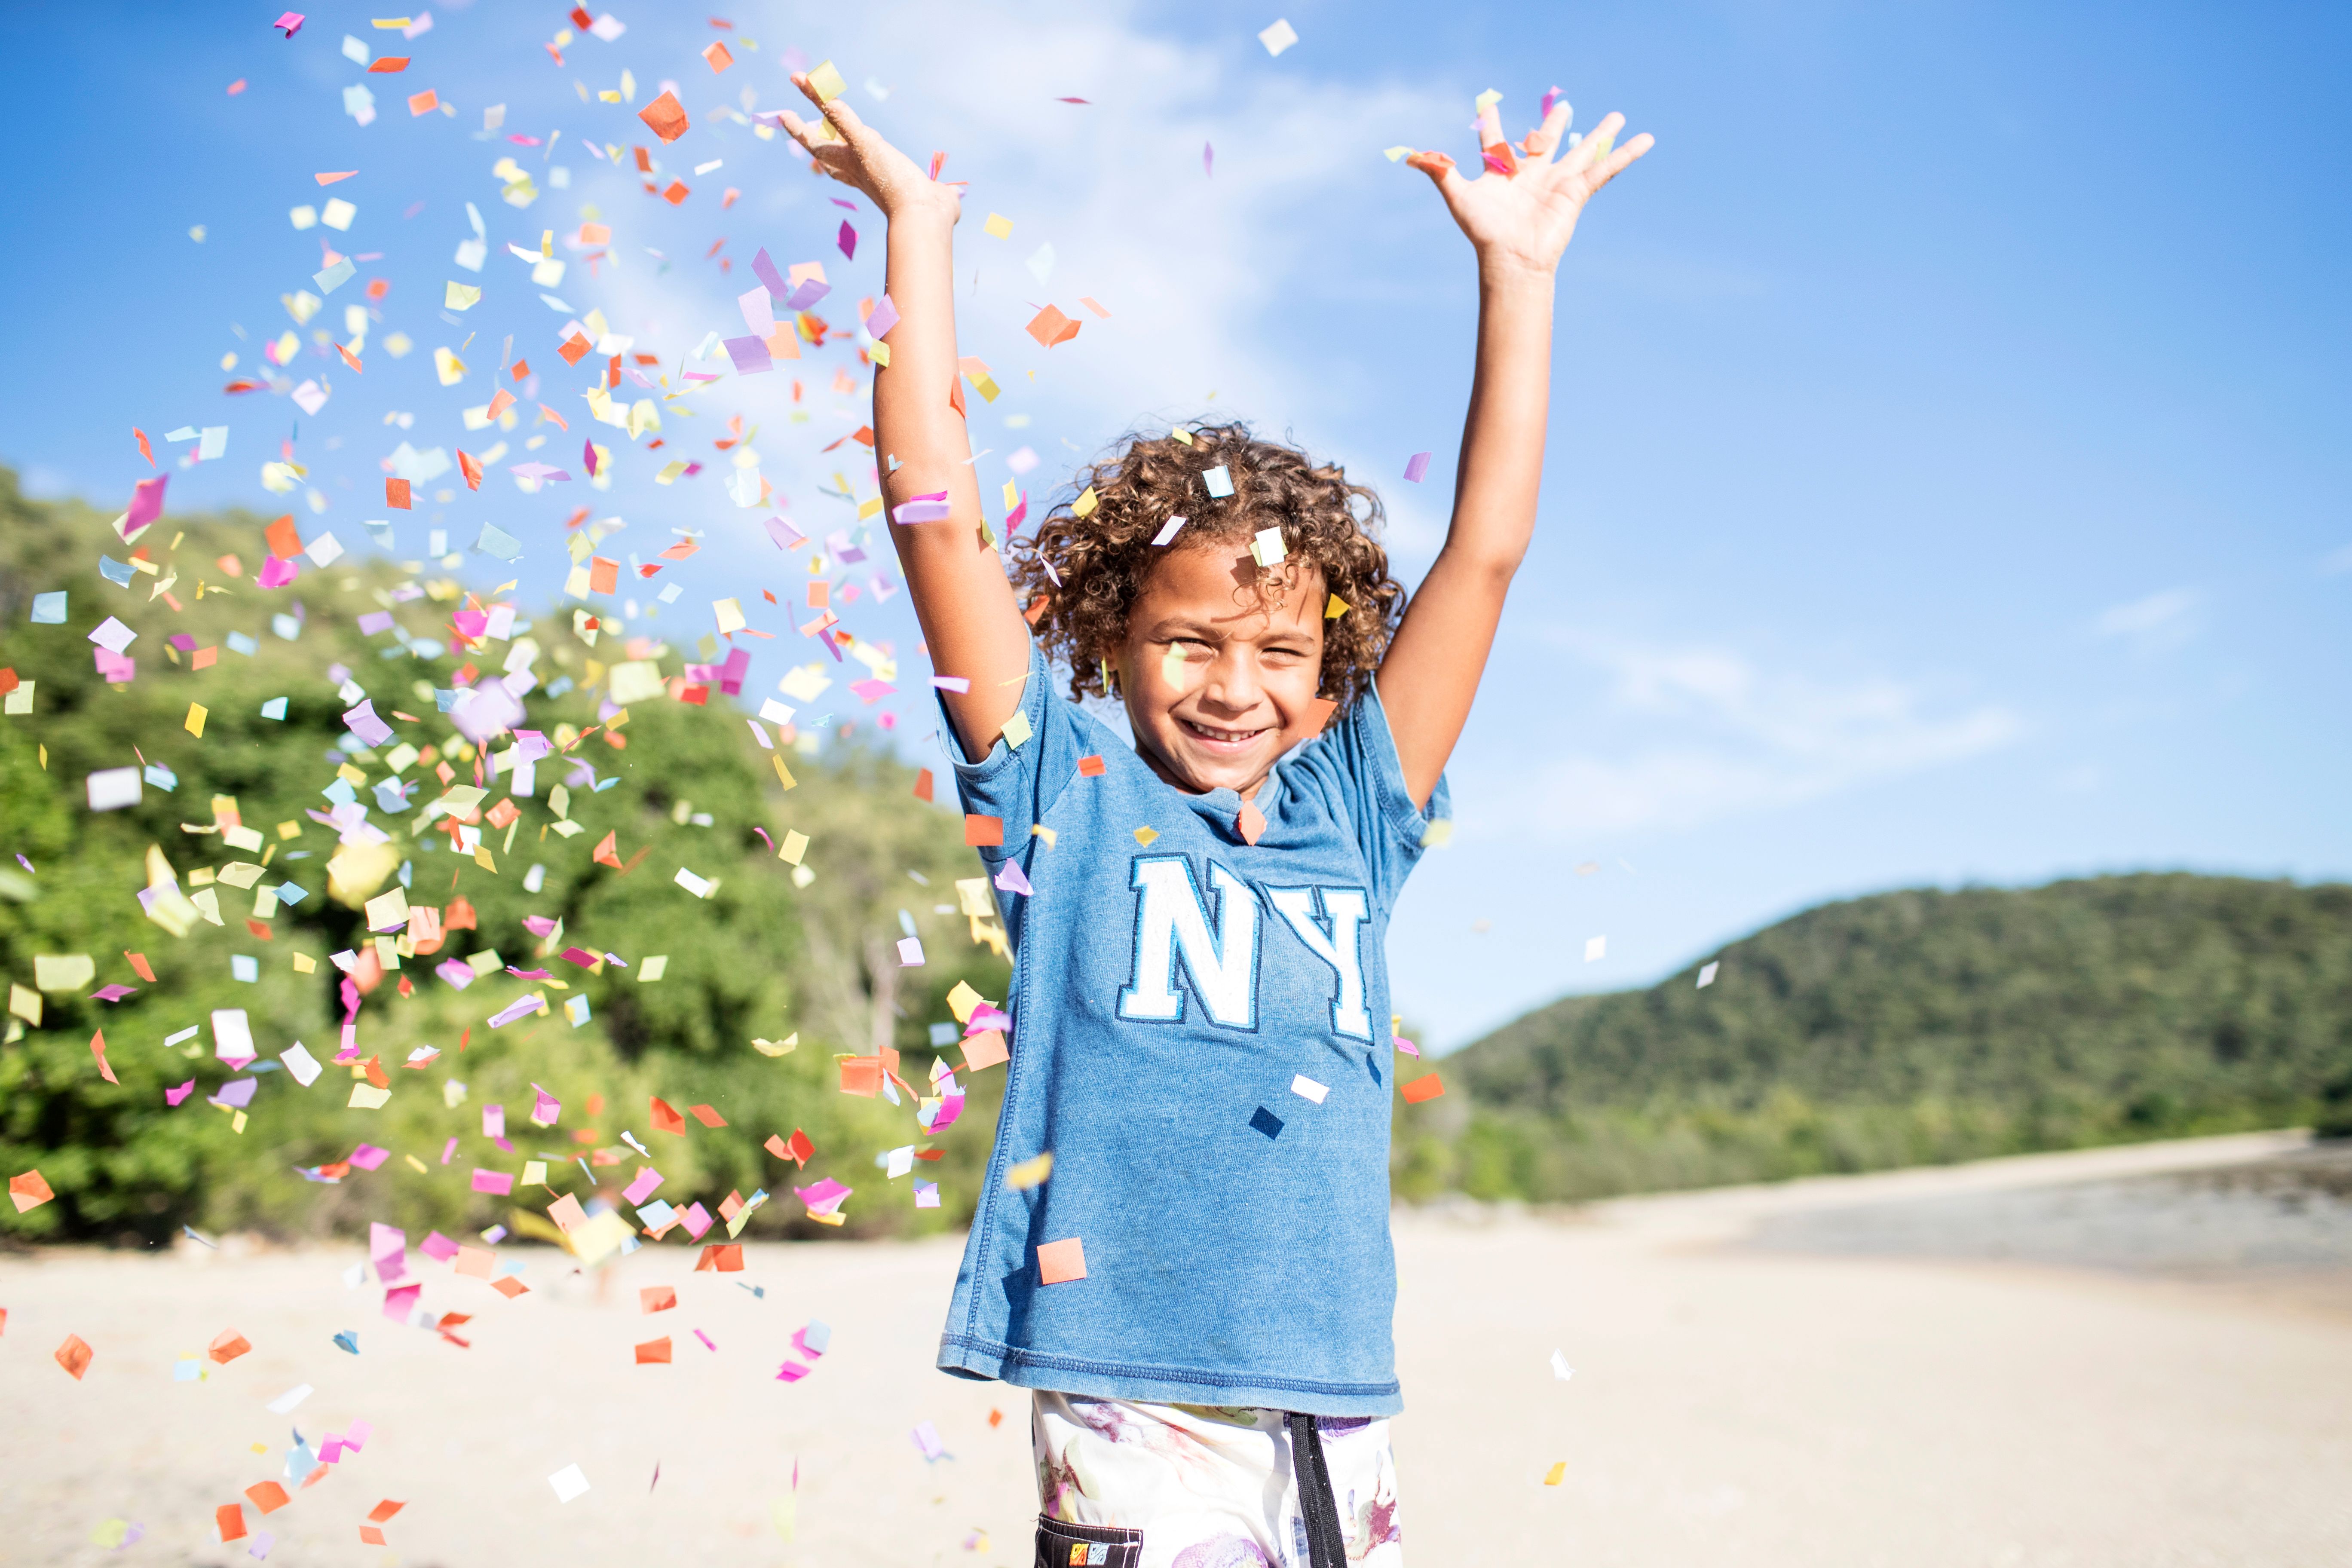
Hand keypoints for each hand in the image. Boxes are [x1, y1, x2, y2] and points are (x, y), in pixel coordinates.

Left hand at [780, 73, 960, 225]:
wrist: (923, 213)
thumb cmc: (890, 180)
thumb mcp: (864, 145)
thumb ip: (843, 119)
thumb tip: (821, 95)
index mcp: (842, 161)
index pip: (812, 138)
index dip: (796, 125)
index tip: (782, 114)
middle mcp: (854, 167)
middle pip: (827, 147)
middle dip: (815, 135)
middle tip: (802, 123)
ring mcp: (872, 172)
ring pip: (849, 153)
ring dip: (841, 141)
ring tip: (835, 133)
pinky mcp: (891, 174)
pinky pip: (872, 155)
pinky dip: (870, 146)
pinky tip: (876, 146)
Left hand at [1409, 102, 1652, 274]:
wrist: (1512, 259)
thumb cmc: (1485, 232)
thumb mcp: (1460, 197)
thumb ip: (1440, 173)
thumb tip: (1410, 156)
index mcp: (1503, 172)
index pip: (1495, 142)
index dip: (1490, 123)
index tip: (1486, 103)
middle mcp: (1531, 175)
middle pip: (1546, 142)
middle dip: (1554, 125)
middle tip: (1562, 107)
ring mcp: (1557, 182)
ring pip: (1583, 150)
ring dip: (1600, 134)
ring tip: (1618, 116)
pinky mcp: (1577, 191)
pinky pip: (1605, 168)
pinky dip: (1626, 155)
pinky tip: (1646, 139)